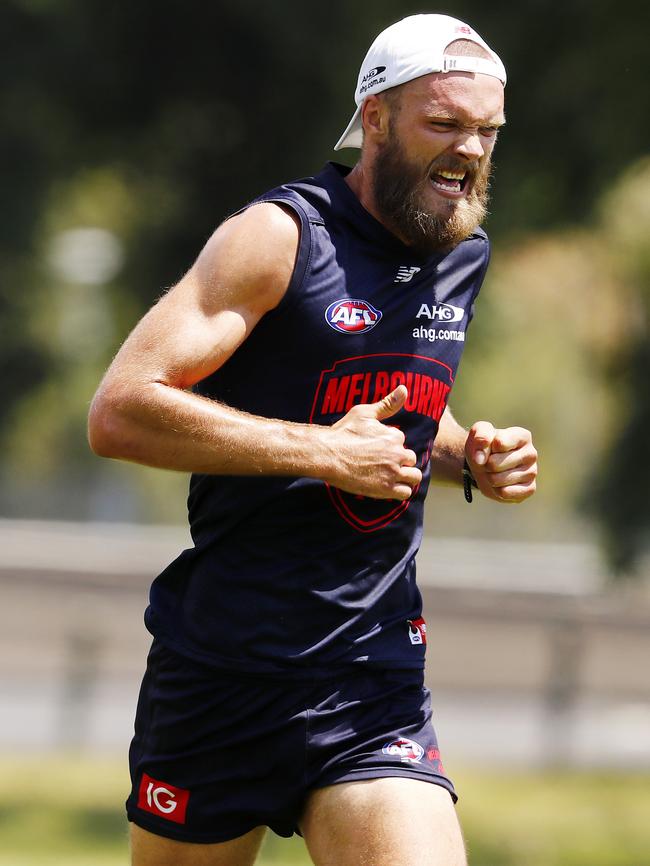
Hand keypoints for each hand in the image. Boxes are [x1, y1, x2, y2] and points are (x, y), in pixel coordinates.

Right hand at [324, 385, 422, 499]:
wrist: (327, 455)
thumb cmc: (343, 433)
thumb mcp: (364, 413)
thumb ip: (387, 404)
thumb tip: (404, 388)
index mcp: (394, 436)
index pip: (401, 441)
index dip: (390, 444)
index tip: (375, 448)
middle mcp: (397, 454)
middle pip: (410, 459)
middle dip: (400, 460)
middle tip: (382, 463)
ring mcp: (392, 473)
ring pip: (414, 477)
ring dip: (406, 476)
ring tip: (391, 475)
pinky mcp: (385, 489)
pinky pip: (405, 492)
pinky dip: (400, 490)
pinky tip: (389, 486)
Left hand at [465, 422, 536, 502]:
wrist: (486, 464)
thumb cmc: (485, 445)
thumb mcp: (479, 432)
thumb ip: (480, 436)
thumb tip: (480, 458)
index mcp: (522, 436)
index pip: (499, 443)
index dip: (485, 447)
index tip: (488, 447)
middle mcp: (531, 453)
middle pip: (494, 464)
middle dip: (485, 465)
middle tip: (489, 462)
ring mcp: (532, 472)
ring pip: (498, 480)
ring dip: (489, 477)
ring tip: (494, 472)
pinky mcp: (530, 489)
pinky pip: (505, 493)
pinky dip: (496, 490)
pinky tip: (500, 484)